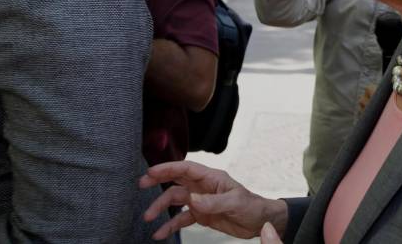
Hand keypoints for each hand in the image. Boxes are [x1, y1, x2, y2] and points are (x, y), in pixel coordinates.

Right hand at [140, 161, 286, 239]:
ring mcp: (200, 201)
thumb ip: (213, 201)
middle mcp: (203, 187)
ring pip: (175, 200)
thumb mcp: (235, 203)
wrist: (260, 221)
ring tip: (148, 217)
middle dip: (158, 181)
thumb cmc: (252, 206)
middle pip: (176, 180)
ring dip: (161, 207)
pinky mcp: (201, 215)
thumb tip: (192, 199)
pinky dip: (170, 225)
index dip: (168, 168)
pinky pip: (181, 218)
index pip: (186, 169)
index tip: (151, 172)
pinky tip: (160, 233)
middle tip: (141, 184)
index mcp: (212, 178)